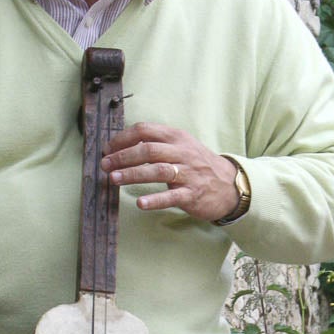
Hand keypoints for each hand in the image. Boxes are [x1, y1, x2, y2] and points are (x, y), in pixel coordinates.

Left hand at [102, 122, 241, 220]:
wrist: (229, 185)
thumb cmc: (197, 165)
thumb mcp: (181, 146)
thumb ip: (157, 143)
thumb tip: (123, 145)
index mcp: (176, 137)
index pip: (145, 130)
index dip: (122, 139)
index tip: (107, 149)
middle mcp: (182, 152)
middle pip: (148, 150)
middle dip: (122, 157)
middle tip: (104, 165)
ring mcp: (188, 173)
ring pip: (157, 170)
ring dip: (132, 174)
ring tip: (113, 179)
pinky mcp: (192, 194)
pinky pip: (172, 196)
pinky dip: (155, 200)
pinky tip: (140, 203)